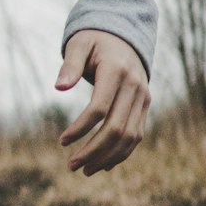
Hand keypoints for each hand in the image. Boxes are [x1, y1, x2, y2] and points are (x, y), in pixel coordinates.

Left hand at [55, 29, 149, 175]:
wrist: (123, 35)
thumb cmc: (94, 40)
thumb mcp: (79, 44)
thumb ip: (70, 64)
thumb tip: (59, 87)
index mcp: (117, 71)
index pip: (100, 108)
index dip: (81, 128)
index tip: (62, 141)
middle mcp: (135, 86)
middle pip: (117, 128)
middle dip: (94, 150)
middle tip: (72, 165)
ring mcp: (143, 97)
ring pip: (130, 136)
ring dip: (108, 157)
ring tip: (85, 170)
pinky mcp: (145, 105)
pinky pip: (137, 134)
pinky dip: (121, 152)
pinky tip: (102, 164)